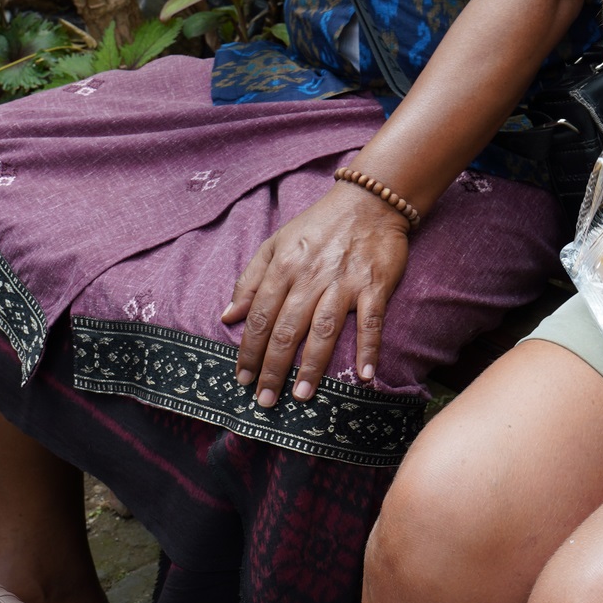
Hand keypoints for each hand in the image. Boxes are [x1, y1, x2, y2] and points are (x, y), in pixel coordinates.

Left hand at [221, 181, 411, 404]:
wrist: (369, 202)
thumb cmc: (319, 225)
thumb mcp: (276, 243)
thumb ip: (250, 279)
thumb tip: (227, 316)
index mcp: (284, 267)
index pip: (259, 316)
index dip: (248, 350)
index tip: (242, 378)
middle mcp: (310, 277)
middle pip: (286, 329)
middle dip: (273, 369)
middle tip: (266, 400)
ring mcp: (344, 283)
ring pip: (323, 330)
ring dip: (312, 365)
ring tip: (302, 395)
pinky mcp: (374, 285)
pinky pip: (370, 322)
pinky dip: (369, 348)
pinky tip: (365, 375)